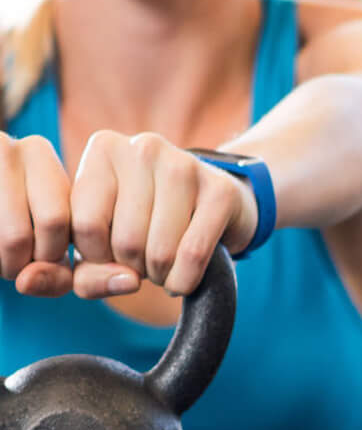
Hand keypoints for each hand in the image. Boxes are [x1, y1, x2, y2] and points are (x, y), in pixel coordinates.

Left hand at [0, 132, 255, 299]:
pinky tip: (185, 277)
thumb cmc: (149, 225)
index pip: (82, 224)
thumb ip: (78, 270)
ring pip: (158, 249)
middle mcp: (141, 146)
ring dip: (160, 276)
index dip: (95, 257)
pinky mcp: (220, 190)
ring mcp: (185, 164)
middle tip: (143, 264)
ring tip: (163, 268)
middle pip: (123, 239)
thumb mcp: (106, 242)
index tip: (111, 256)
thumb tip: (72, 282)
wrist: (219, 205)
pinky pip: (193, 253)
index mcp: (102, 149)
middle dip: (133, 268)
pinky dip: (185, 279)